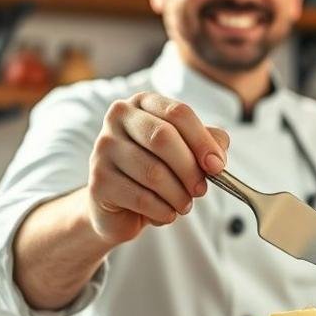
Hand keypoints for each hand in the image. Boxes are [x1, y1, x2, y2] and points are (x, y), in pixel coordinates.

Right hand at [87, 92, 229, 243]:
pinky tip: (166, 213)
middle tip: (201, 190)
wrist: (122, 206)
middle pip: (163, 138)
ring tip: (183, 204)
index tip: (217, 166)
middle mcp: (118, 118)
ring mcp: (104, 148)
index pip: (178, 113)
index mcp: (143, 103)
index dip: (202, 141)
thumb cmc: (159, 170)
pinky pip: (141, 198)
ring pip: (153, 172)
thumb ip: (209, 144)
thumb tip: (216, 158)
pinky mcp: (98, 181)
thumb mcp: (188, 151)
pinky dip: (163, 211)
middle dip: (190, 169)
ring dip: (178, 196)